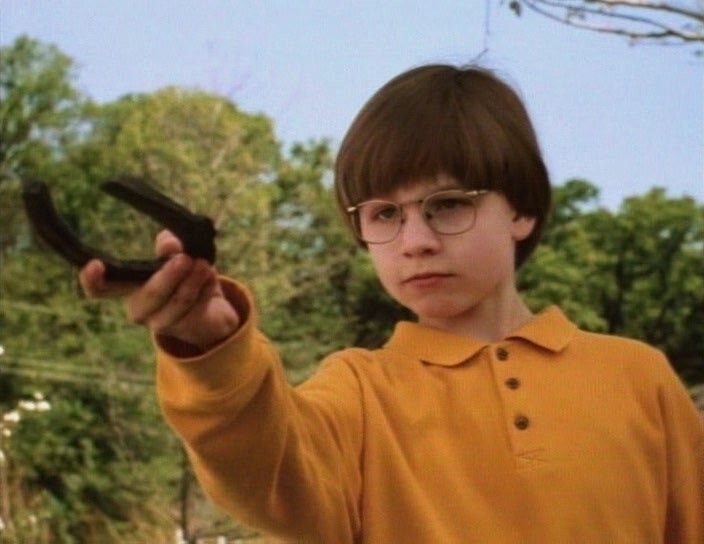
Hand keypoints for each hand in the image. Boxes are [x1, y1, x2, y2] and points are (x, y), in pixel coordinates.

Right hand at [79, 230, 240, 352]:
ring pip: (176, 301)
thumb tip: (169, 245)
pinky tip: (209, 278)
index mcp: (128, 286)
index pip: (100, 288)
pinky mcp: (182, 329)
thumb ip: (169, 246)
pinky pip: (194, 307)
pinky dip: (204, 288)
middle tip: (185, 258)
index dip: (91, 280)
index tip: (95, 265)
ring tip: (205, 265)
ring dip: (193, 280)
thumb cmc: (186, 275)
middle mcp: (138, 307)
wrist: (213, 309)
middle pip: (149, 294)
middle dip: (169, 275)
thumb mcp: (179, 254)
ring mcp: (159, 322)